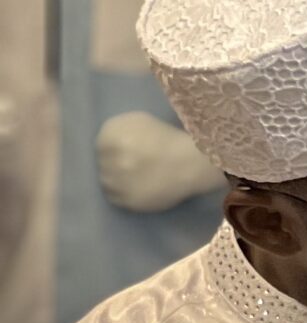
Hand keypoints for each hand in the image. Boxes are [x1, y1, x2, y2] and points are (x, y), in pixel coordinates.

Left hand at [95, 112, 221, 211]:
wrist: (190, 163)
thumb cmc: (166, 138)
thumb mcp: (138, 121)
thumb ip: (117, 128)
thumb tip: (106, 142)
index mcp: (112, 137)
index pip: (100, 146)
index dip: (111, 149)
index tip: (122, 151)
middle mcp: (112, 160)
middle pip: (102, 165)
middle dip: (112, 164)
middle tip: (128, 165)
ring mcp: (120, 183)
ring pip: (106, 183)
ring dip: (115, 180)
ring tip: (130, 178)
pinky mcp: (130, 202)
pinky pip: (115, 199)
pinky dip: (121, 194)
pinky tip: (133, 189)